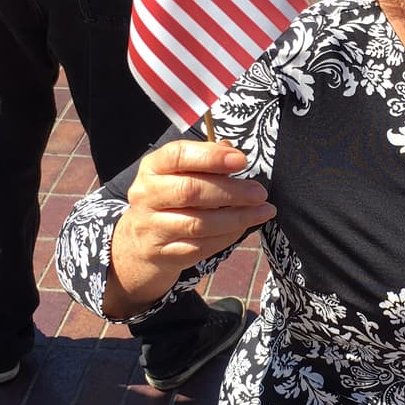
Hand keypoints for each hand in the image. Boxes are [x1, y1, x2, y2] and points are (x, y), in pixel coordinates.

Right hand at [106, 140, 274, 315]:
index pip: (177, 155)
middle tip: (259, 192)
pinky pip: (201, 247)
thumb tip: (231, 150)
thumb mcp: (180, 172)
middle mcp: (146, 195)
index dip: (211, 156)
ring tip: (263, 211)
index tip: (241, 160)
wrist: (141, 241)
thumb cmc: (171, 197)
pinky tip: (244, 227)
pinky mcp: (163, 253)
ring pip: (199, 223)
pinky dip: (227, 237)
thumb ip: (205, 159)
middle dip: (231, 191)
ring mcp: (152, 227)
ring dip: (237, 217)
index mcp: (152, 167)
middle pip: (190, 191)